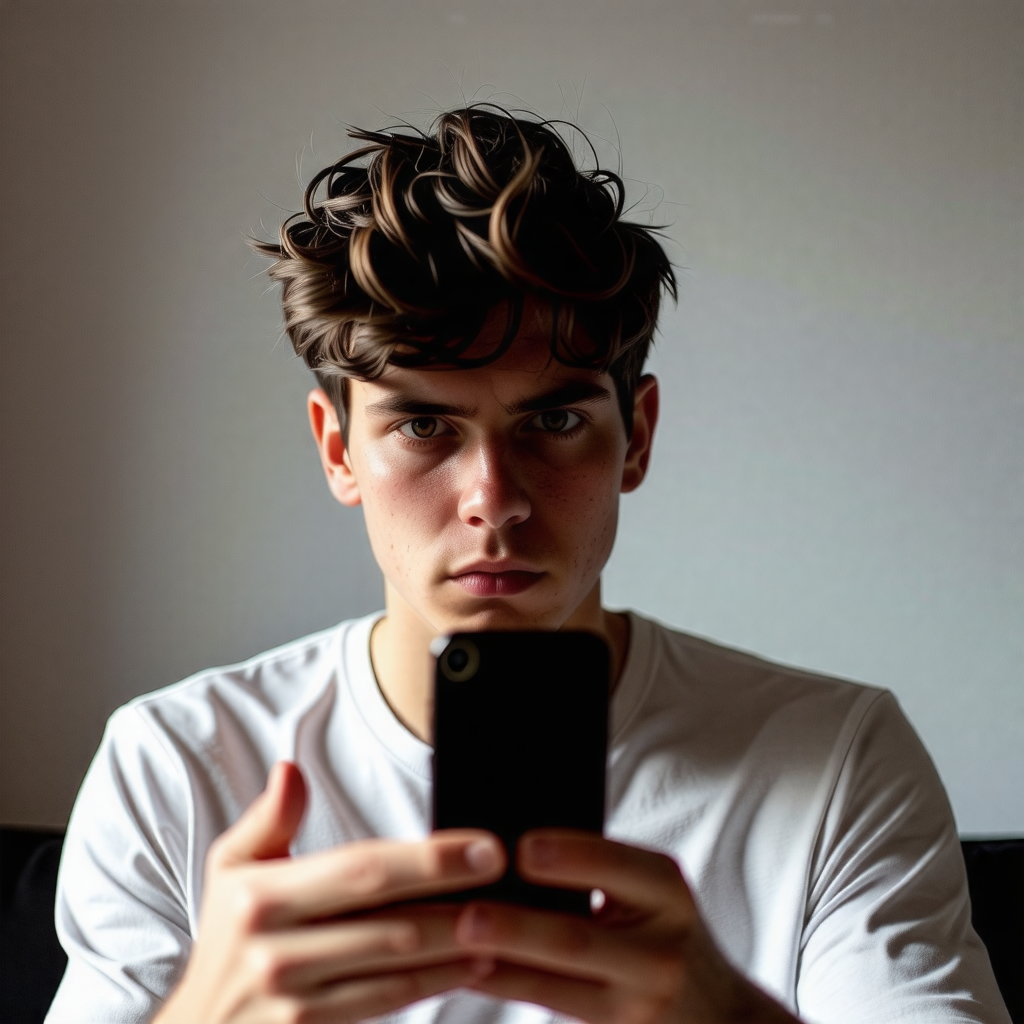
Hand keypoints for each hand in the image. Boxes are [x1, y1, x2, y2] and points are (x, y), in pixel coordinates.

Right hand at [154, 762, 502, 1023]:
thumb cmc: (225, 939)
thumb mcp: (229, 871)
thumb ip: (267, 820)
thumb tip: (290, 769)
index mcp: (260, 896)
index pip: (360, 869)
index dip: (428, 858)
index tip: (483, 845)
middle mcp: (274, 949)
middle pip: (389, 919)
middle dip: (456, 897)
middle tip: (507, 876)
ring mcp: (292, 999)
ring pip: (397, 965)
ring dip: (458, 944)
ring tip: (506, 919)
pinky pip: (388, 1003)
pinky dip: (436, 982)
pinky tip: (473, 964)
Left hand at [453, 830, 798, 1023]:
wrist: (715, 1013)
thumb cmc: (663, 929)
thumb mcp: (652, 891)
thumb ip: (600, 868)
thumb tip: (511, 844)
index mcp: (666, 891)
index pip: (617, 867)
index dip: (570, 856)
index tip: (522, 847)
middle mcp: (658, 948)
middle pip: (577, 937)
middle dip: (518, 926)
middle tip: (467, 914)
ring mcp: (639, 1000)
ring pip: (556, 984)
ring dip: (499, 964)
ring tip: (454, 943)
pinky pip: (549, 1007)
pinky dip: (505, 985)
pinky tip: (468, 970)